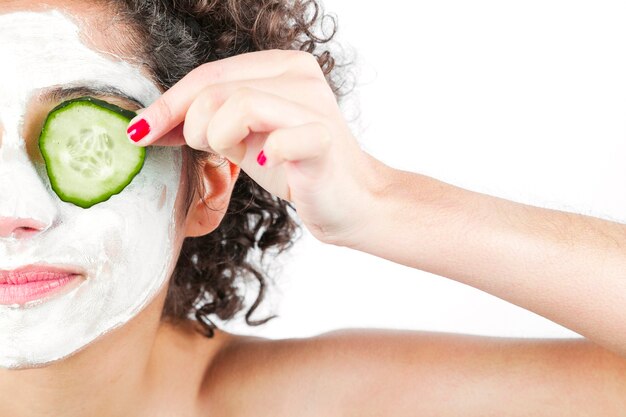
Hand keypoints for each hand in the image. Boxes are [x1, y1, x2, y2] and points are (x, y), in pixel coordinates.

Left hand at [127, 49, 385, 245]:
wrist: (351, 202)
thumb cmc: (295, 168)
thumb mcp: (242, 138)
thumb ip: (204, 122)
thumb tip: (147, 125)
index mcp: (280, 66)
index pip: (209, 74)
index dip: (168, 103)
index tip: (138, 132)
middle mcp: (300, 75)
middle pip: (216, 87)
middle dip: (192, 125)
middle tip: (206, 150)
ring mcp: (314, 104)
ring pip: (238, 104)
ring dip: (219, 138)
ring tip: (236, 155)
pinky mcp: (324, 138)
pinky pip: (279, 139)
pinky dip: (263, 156)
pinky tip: (267, 164)